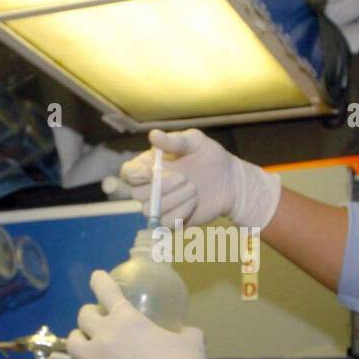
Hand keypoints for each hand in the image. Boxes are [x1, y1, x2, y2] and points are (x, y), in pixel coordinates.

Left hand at [68, 271, 218, 358]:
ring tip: (88, 346)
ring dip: (80, 341)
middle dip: (89, 315)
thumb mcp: (191, 340)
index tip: (96, 277)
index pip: (105, 290)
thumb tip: (183, 333)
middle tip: (98, 320)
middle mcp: (104, 337)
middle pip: (82, 317)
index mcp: (127, 319)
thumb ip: (181, 331)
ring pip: (72, 345)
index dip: (99, 280)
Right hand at [119, 128, 281, 229]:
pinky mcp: (172, 221)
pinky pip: (165, 223)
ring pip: (151, 210)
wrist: (230, 180)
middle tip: (184, 178)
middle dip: (161, 187)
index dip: (134, 175)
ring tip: (194, 189)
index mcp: (149, 165)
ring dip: (174, 199)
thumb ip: (175, 140)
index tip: (151, 172)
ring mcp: (160, 206)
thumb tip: (153, 135)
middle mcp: (150, 187)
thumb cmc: (209, 156)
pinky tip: (194, 202)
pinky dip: (180, 213)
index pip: (128, 173)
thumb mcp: (195, 141)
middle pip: (137, 194)